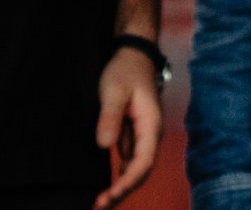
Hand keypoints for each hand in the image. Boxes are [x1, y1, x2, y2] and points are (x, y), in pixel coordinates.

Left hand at [94, 41, 164, 207]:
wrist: (133, 57)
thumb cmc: (126, 71)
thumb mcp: (115, 90)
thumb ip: (110, 117)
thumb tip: (104, 146)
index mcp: (151, 126)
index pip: (143, 163)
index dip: (127, 183)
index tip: (109, 195)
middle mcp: (150, 136)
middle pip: (140, 172)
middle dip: (122, 192)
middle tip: (99, 205)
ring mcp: (142, 138)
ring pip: (134, 170)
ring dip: (120, 188)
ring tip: (99, 203)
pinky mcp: (133, 137)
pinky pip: (128, 162)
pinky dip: (118, 176)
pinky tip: (105, 187)